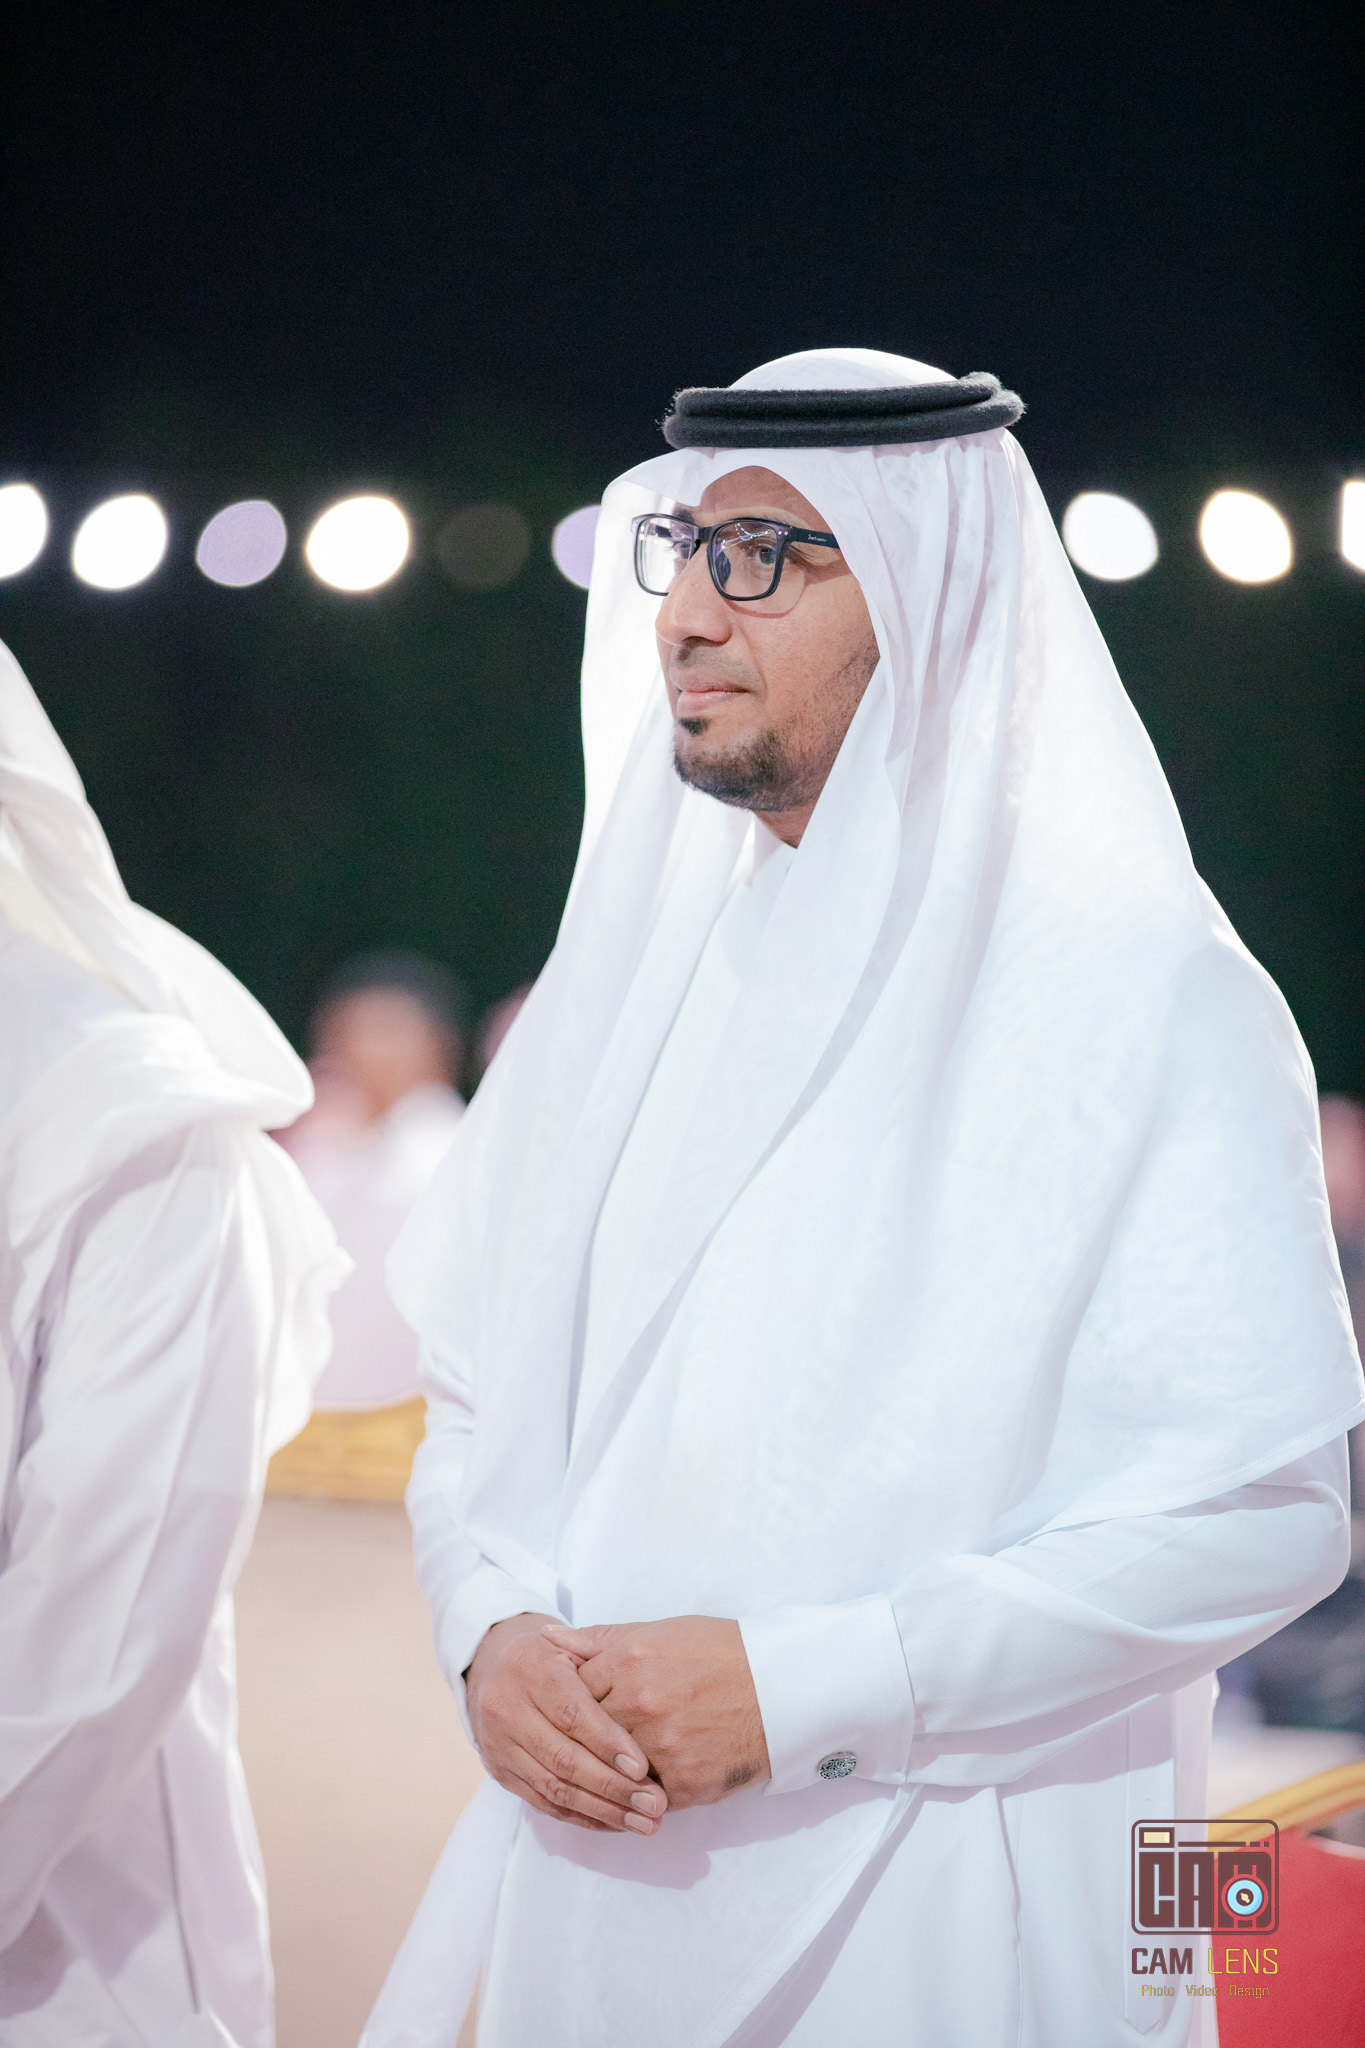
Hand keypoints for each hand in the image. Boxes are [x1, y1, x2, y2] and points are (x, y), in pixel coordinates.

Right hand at [465, 1613, 667, 1834]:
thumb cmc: (549, 1653)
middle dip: (612, 1786)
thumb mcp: (572, 1642)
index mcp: (530, 1669)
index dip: (606, 1743)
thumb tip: (641, 1697)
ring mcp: (499, 1744)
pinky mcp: (500, 1772)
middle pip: (562, 1758)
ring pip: (554, 1788)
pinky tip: (615, 1822)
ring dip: (602, 1810)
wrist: (492, 1664)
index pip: (570, 1713)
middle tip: (654, 1803)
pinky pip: (543, 1803)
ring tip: (644, 1823)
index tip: (642, 1767)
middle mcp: (507, 1709)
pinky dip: (582, 1816)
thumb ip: (603, 1659)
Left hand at [541, 1616, 769, 1810]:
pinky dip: (642, 1795)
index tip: (576, 1710)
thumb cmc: (719, 1653)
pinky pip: (645, 1798)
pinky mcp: (684, 1783)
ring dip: (611, 1773)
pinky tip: (647, 1785)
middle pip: (585, 1736)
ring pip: (612, 1772)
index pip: (571, 1693)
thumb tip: (546, 1640)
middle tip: (590, 1744)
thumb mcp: (658, 1632)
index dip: (571, 1704)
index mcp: (628, 1662)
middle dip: (586, 1741)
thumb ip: (598, 1640)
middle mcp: (639, 1704)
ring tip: (618, 1768)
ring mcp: (661, 1746)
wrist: (782, 1687)